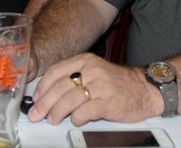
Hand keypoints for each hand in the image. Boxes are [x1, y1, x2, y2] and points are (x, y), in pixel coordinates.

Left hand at [27, 53, 162, 125]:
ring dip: (57, 112)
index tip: (35, 99)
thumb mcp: (95, 72)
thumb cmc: (117, 83)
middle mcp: (91, 70)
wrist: (145, 89)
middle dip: (44, 103)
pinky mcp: (109, 101)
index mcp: (85, 61)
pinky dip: (77, 118)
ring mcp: (100, 85)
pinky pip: (86, 111)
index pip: (56, 71)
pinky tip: (75, 121)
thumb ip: (75, 78)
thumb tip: (49, 94)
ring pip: (70, 99)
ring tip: (52, 120)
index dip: (42, 87)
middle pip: (60, 86)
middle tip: (36, 114)